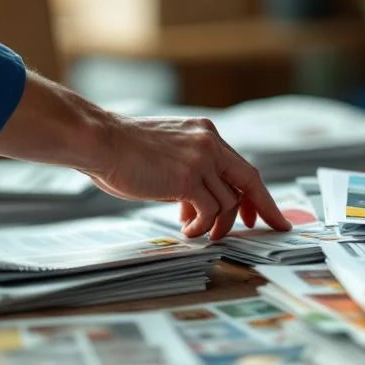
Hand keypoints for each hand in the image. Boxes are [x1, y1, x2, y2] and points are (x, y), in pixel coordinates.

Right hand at [86, 115, 290, 240]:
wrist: (101, 142)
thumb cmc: (123, 151)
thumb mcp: (167, 155)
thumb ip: (189, 172)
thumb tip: (198, 204)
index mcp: (205, 133)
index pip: (241, 166)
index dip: (255, 192)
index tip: (263, 211)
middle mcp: (209, 143)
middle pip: (249, 181)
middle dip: (261, 208)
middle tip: (264, 228)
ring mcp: (201, 160)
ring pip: (228, 202)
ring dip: (217, 224)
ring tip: (198, 232)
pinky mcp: (189, 179)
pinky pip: (210, 212)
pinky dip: (202, 226)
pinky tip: (188, 230)